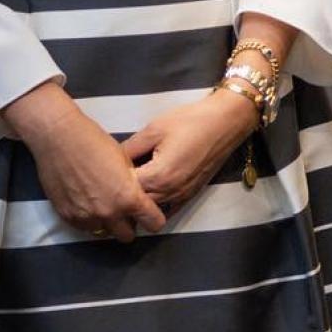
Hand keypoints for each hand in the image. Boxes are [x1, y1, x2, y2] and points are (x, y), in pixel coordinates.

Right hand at [5, 83, 166, 241]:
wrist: (59, 138)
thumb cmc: (94, 143)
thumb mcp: (126, 162)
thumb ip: (134, 185)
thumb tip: (138, 196)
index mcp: (129, 198)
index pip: (154, 224)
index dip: (154, 218)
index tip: (149, 213)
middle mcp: (109, 213)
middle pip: (127, 236)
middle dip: (129, 225)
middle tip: (125, 211)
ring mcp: (87, 217)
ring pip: (104, 233)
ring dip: (107, 223)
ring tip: (102, 204)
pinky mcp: (67, 216)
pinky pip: (84, 227)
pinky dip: (88, 219)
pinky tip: (86, 201)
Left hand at [121, 91, 258, 212]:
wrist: (225, 123)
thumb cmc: (190, 121)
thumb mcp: (153, 130)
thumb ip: (130, 148)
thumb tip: (113, 160)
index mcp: (157, 176)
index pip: (124, 188)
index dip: (112, 180)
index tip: (106, 170)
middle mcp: (169, 192)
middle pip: (137, 203)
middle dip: (124, 193)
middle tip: (112, 181)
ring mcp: (181, 196)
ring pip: (151, 209)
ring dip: (139, 202)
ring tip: (127, 188)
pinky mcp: (190, 195)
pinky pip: (168, 210)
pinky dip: (156, 207)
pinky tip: (147, 198)